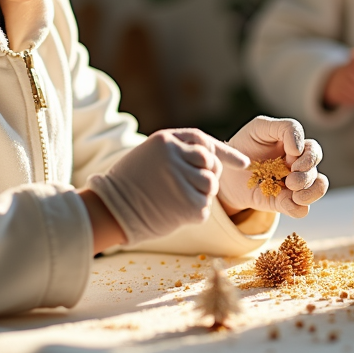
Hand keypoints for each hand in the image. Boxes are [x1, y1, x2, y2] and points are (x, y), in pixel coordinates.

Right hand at [87, 128, 248, 246]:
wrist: (110, 209)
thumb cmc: (131, 180)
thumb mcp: (152, 153)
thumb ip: (180, 150)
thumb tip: (216, 158)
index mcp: (166, 140)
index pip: (204, 142)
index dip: (225, 153)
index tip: (243, 163)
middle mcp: (175, 157)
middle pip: (211, 164)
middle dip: (206, 175)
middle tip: (185, 185)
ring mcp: (182, 181)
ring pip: (210, 185)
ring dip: (201, 194)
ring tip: (177, 198)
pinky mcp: (187, 205)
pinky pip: (204, 206)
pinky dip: (194, 212)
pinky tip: (174, 211)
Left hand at [221, 116, 328, 217]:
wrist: (227, 172)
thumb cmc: (244, 145)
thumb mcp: (260, 127)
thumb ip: (285, 129)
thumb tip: (299, 150)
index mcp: (296, 147)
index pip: (313, 150)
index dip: (308, 156)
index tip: (291, 154)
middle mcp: (298, 166)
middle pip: (316, 170)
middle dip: (307, 175)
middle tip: (291, 180)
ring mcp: (292, 186)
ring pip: (317, 189)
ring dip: (310, 192)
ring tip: (294, 193)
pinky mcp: (283, 203)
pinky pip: (301, 210)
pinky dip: (298, 208)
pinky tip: (287, 203)